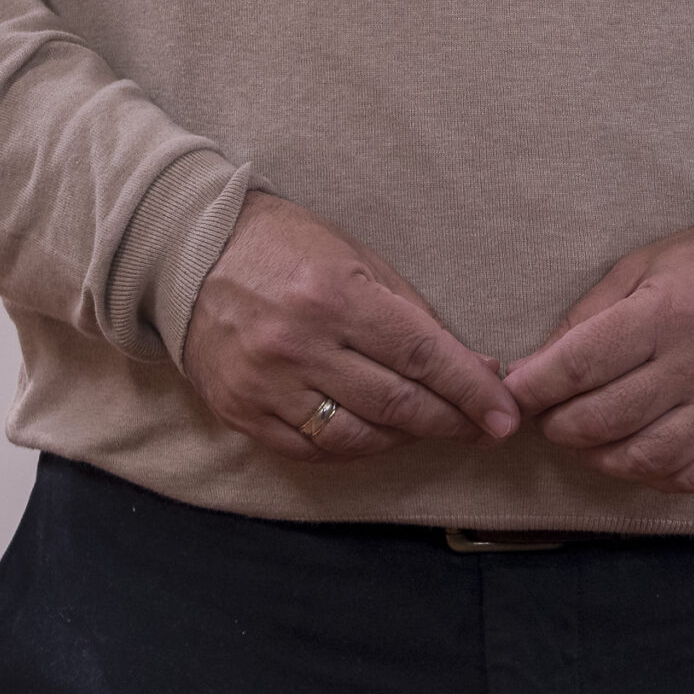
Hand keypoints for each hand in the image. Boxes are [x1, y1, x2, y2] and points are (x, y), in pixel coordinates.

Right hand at [179, 192, 519, 461]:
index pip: (421, 354)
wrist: (189, 254)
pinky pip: (313, 449)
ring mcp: (268, 385)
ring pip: (357, 437)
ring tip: (435, 427)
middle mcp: (301, 344)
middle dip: (451, 420)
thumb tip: (466, 360)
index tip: (504, 414)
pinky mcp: (243, 413)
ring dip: (406, 437)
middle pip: (396, 402)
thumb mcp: (353, 254)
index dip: (469, 389)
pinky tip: (380, 436)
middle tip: (486, 429)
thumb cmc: (283, 243)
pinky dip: (355, 449)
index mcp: (335, 294)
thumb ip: (406, 309)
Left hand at [501, 221, 693, 495]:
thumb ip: (592, 312)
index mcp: (667, 312)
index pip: (583, 362)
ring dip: (597, 457)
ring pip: (643, 458)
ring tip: (581, 441)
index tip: (511, 393)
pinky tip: (631, 457)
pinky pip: (689, 477)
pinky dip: (649, 476)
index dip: (537, 385)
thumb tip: (540, 361)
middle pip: (606, 418)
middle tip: (546, 417)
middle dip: (559, 424)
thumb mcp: (646, 265)